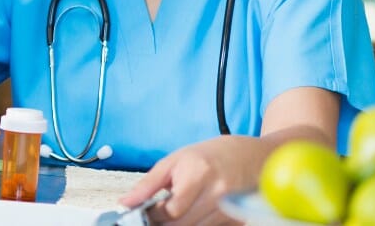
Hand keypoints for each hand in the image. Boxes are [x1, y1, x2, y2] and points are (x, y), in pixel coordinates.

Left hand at [120, 136, 262, 224]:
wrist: (248, 156)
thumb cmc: (208, 156)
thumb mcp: (173, 161)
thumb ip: (148, 185)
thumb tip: (126, 203)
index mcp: (199, 174)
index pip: (170, 210)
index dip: (152, 215)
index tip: (143, 212)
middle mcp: (218, 193)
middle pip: (182, 224)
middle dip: (162, 223)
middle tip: (153, 216)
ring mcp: (230, 209)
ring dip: (178, 225)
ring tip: (170, 213)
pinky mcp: (236, 220)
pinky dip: (195, 225)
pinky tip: (190, 214)